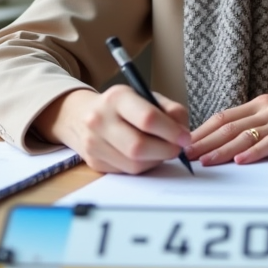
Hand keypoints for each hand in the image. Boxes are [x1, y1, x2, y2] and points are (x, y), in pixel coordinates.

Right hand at [33, 87, 190, 174]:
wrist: (83, 116)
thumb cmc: (124, 106)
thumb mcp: (146, 97)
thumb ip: (170, 110)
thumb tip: (183, 134)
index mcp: (117, 98)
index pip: (147, 118)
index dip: (171, 131)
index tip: (185, 137)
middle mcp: (100, 120)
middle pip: (138, 147)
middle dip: (165, 151)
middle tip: (177, 148)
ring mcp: (94, 143)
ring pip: (134, 164)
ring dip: (156, 160)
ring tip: (161, 150)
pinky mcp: (94, 162)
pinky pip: (127, 171)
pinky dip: (143, 166)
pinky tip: (145, 156)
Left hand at [186, 92, 267, 165]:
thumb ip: (257, 121)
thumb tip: (230, 138)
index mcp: (260, 103)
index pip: (224, 116)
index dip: (203, 130)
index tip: (186, 143)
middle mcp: (267, 108)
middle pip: (229, 126)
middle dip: (205, 142)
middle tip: (185, 155)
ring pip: (245, 135)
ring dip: (222, 150)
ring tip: (205, 161)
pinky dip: (254, 152)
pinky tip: (241, 160)